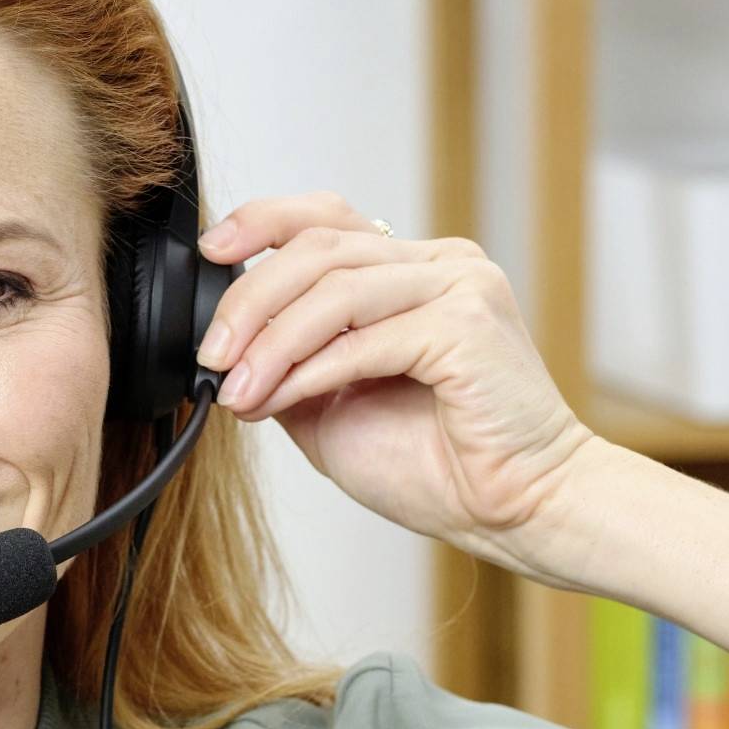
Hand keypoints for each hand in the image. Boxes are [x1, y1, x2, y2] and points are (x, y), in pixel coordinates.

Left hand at [196, 193, 599, 575]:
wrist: (516, 510)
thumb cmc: (438, 466)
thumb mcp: (335, 408)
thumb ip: (292, 366)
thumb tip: (227, 351)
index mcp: (414, 271)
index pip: (328, 218)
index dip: (262, 222)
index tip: (212, 252)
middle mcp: (441, 264)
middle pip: (320, 248)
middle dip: (249, 301)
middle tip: (213, 355)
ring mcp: (460, 286)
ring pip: (335, 288)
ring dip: (271, 344)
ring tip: (237, 391)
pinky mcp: (467, 325)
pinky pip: (364, 338)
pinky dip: (310, 370)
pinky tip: (279, 399)